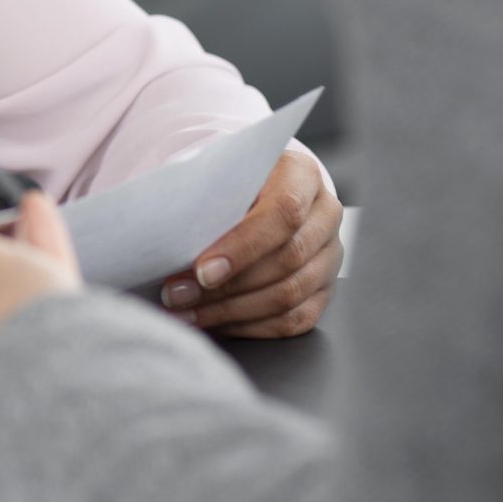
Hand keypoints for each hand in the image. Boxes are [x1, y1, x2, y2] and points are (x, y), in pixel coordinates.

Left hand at [159, 148, 340, 338]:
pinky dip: (249, 326)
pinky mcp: (324, 289)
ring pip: (289, 295)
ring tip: (185, 311)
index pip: (283, 212)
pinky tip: (213, 322)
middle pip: (287, 259)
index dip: (242, 246)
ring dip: (230, 310)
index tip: (201, 270)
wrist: (254, 192)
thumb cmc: (229, 183)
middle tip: (177, 294)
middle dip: (226, 285)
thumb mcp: (218, 176)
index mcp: (301, 175)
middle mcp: (325, 215)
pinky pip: (293, 319)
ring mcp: (329, 255)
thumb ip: (207, 201)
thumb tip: (173, 241)